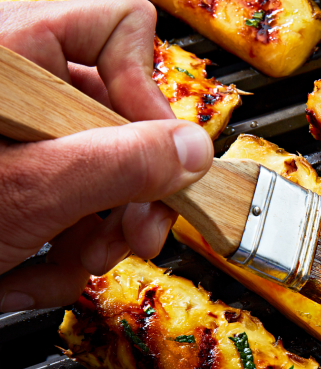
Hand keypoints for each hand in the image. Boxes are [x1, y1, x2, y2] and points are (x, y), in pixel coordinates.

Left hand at [0, 0, 213, 311]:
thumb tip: (190, 150)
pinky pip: (65, 205)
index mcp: (12, 53)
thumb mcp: (29, 191)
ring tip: (66, 264)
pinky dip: (56, 252)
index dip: (150, 99)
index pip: (121, 29)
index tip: (159, 161)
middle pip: (118, 119)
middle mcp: (16, 88)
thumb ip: (120, 164)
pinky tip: (25, 274)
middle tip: (134, 236)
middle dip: (131, 192)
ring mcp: (12, 139)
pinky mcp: (9, 181)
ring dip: (94, 237)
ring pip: (98, 173)